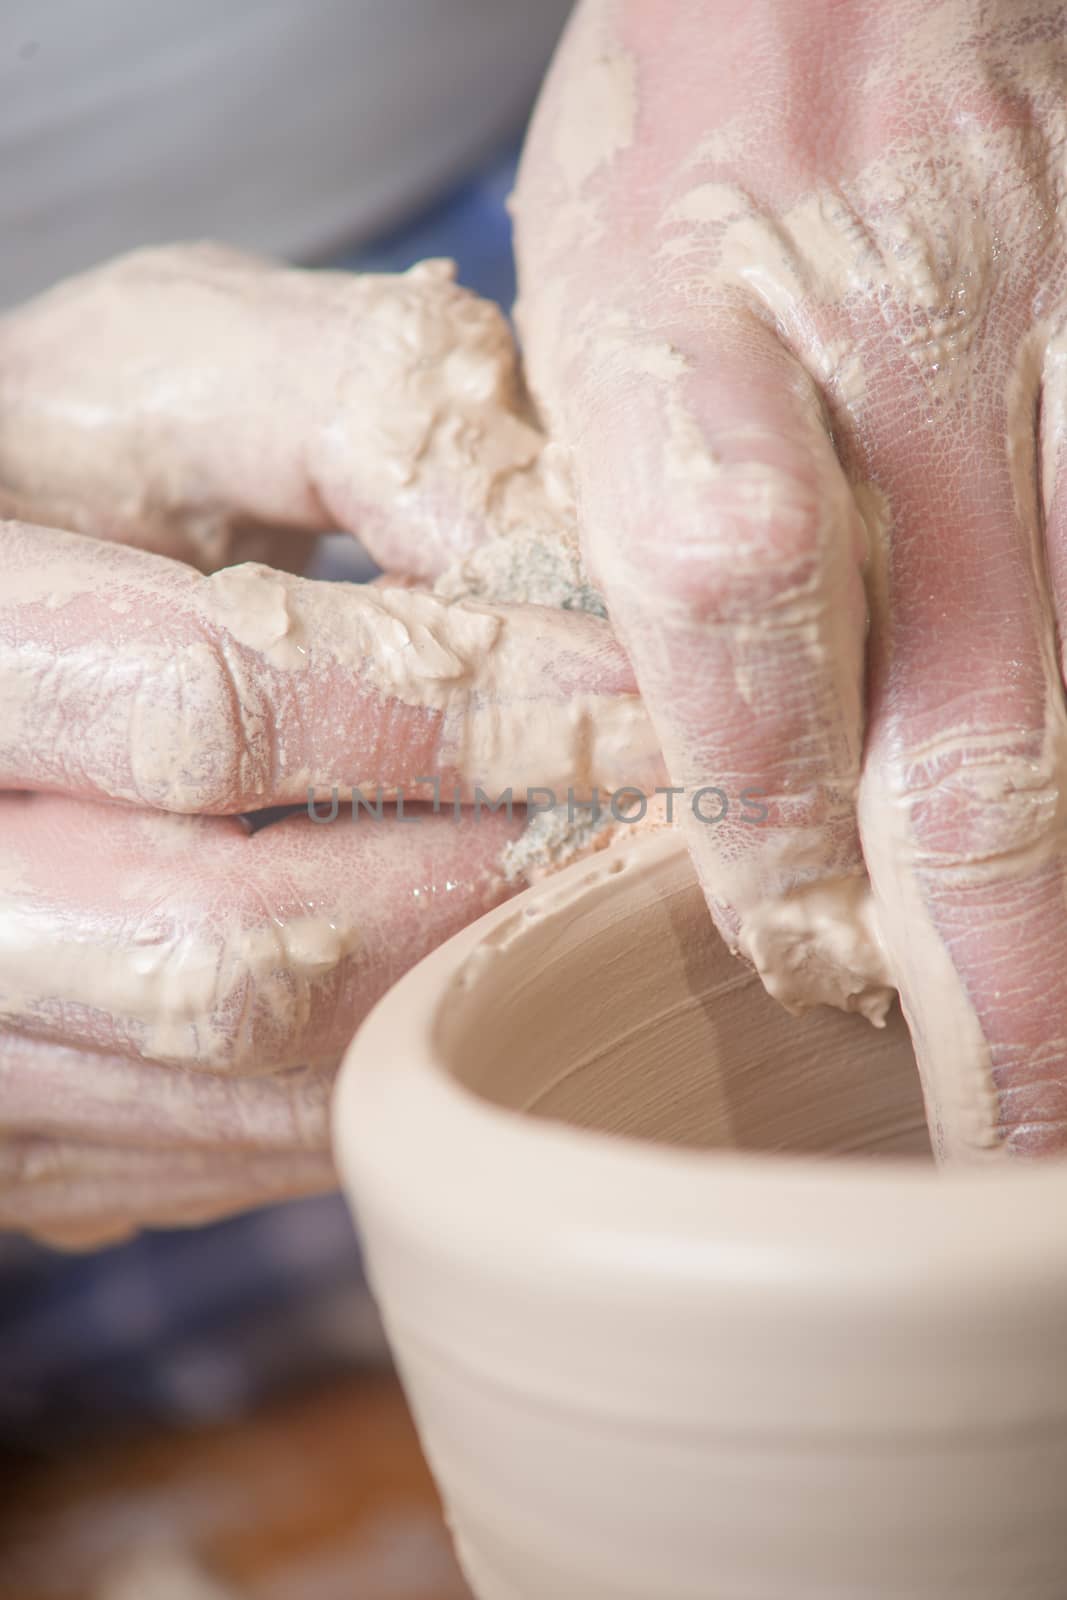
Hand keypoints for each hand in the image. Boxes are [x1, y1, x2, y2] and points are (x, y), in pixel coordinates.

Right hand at [0, 245, 658, 1242]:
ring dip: (461, 987)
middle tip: (657, 827)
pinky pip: (236, 1144)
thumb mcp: (169, 374)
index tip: (645, 709)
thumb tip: (566, 546)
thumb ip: (358, 405)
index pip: (214, 715)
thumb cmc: (50, 471)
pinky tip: (484, 968)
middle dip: (486, 883)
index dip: (459, 718)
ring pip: (245, 1079)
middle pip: (236, 945)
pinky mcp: (30, 1124)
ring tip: (598, 890)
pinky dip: (392, 1060)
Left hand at [514, 0, 1066, 1157]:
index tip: (802, 969)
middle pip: (972, 737)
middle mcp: (906, 376)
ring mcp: (1062, 372)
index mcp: (689, 361)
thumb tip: (691, 752)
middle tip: (994, 1132)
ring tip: (1059, 1070)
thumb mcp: (589, 319)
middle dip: (994, 976)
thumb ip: (626, 538)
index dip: (772, 841)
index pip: (737, 649)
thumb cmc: (695, 148)